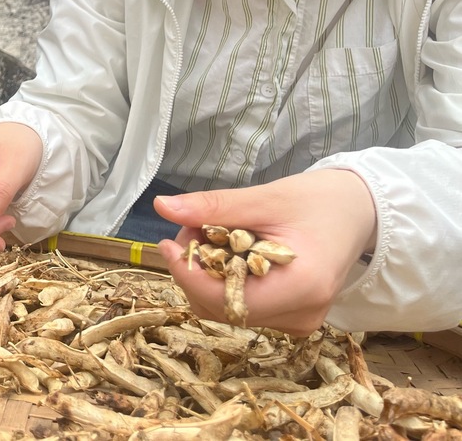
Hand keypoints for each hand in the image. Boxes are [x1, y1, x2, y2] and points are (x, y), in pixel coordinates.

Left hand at [154, 169, 377, 335]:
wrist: (358, 212)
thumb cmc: (318, 201)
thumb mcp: (264, 197)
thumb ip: (214, 207)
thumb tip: (162, 207)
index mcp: (302, 288)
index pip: (227, 299)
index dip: (189, 274)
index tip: (167, 243)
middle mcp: (301, 316)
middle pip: (222, 307)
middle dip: (195, 270)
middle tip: (192, 228)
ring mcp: (298, 322)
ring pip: (226, 310)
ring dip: (205, 275)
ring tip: (209, 235)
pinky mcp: (291, 318)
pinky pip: (241, 306)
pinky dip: (223, 281)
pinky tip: (226, 253)